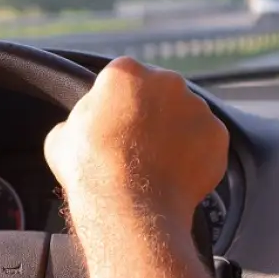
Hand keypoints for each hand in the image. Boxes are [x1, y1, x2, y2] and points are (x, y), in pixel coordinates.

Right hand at [44, 56, 228, 228]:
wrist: (128, 205)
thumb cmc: (89, 169)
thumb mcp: (61, 138)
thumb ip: (77, 121)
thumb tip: (78, 127)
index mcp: (125, 72)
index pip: (124, 78)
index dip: (119, 102)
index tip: (116, 123)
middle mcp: (166, 80)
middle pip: (160, 91)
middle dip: (152, 111)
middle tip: (139, 144)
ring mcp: (196, 106)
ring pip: (186, 114)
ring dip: (176, 131)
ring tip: (159, 164)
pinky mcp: (217, 133)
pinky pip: (206, 140)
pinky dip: (197, 153)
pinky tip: (177, 173)